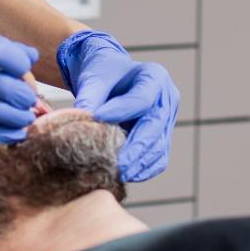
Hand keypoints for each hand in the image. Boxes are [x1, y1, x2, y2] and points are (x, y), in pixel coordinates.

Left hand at [57, 31, 180, 180]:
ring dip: (140, 163)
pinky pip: (158, 157)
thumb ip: (89, 96)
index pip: (141, 99)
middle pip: (155, 126)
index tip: (99, 119)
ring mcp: (168, 119)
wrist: (111, 78)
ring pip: (159, 146)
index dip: (122, 111)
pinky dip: (145, 169)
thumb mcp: (94, 77)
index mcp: (154, 76)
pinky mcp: (163, 137)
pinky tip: (128, 176)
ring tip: (120, 174)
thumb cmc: (103, 74)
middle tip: (118, 165)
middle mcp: (167, 98)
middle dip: (136, 148)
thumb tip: (81, 118)